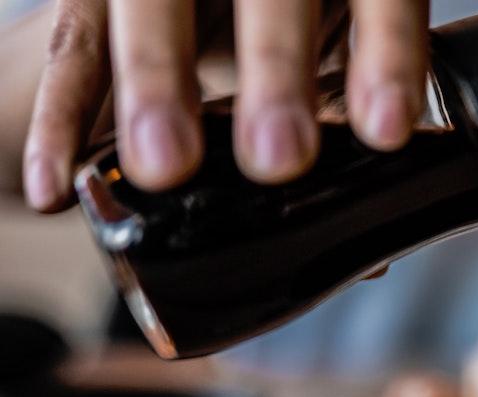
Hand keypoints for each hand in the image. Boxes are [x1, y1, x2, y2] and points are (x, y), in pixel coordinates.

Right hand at [22, 0, 429, 211]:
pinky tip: (55, 186)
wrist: (213, 1)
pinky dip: (60, 116)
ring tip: (166, 166)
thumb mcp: (331, 55)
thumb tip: (366, 257)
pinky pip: (73, 48)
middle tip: (279, 159)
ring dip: (158, 83)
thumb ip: (346, 124)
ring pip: (152, 6)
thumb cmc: (291, 27)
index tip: (387, 132)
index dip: (388, 58)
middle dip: (275, 69)